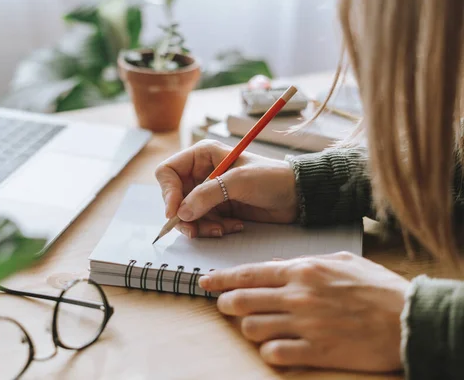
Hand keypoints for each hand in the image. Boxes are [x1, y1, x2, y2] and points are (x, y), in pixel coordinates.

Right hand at [155, 140, 297, 237]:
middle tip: (195, 230)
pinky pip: (202, 223)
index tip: (175, 212)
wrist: (296, 196)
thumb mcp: (237, 182)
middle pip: (174, 197)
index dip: (168, 192)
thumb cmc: (270, 178)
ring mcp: (208, 192)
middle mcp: (201, 173)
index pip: (168, 172)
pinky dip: (213, 229)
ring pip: (187, 214)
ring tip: (222, 229)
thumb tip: (181, 213)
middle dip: (184, 215)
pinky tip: (232, 226)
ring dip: (201, 226)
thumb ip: (206, 196)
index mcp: (202, 155)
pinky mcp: (217, 208)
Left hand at [199, 252, 409, 372]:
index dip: (221, 278)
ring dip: (248, 327)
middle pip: (242, 300)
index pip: (249, 273)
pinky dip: (269, 350)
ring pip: (252, 327)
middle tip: (223, 305)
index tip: (205, 282)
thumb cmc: (377, 287)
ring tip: (254, 325)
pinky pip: (275, 353)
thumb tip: (275, 265)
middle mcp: (298, 295)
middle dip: (225, 303)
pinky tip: (275, 346)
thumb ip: (304, 262)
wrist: (409, 319)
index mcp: (303, 270)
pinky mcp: (316, 350)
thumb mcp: (340, 261)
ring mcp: (305, 324)